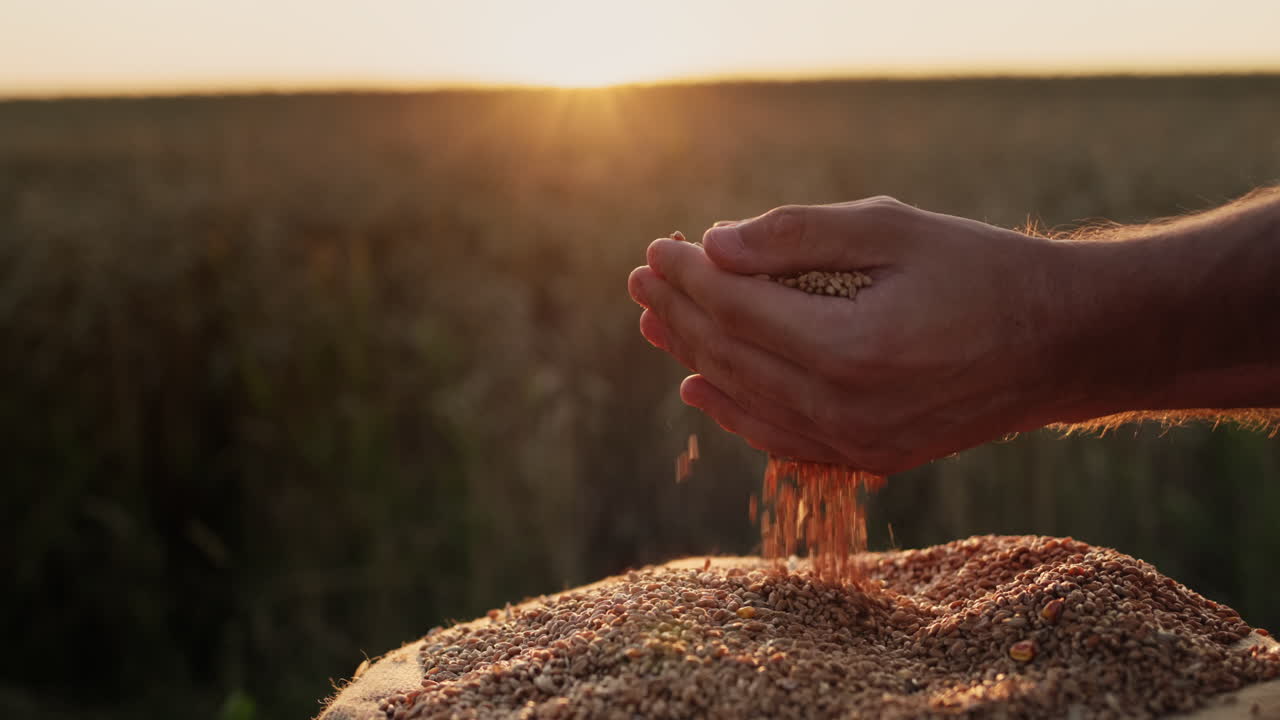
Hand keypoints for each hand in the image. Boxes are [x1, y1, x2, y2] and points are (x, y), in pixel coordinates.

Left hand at [628, 197, 1070, 474]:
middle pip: (730, 356)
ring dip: (693, 357)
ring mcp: (857, 444)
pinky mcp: (870, 459)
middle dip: (679, 312)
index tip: (657, 246)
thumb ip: (797, 236)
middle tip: (640, 277)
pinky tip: (698, 388)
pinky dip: (734, 411)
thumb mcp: (893, 230)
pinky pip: (780, 437)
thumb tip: (713, 245)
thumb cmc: (982, 271)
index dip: (688, 275)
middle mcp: (845, 409)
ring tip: (654, 322)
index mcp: (850, 348)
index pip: (736, 309)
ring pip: (746, 399)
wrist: (1062, 344)